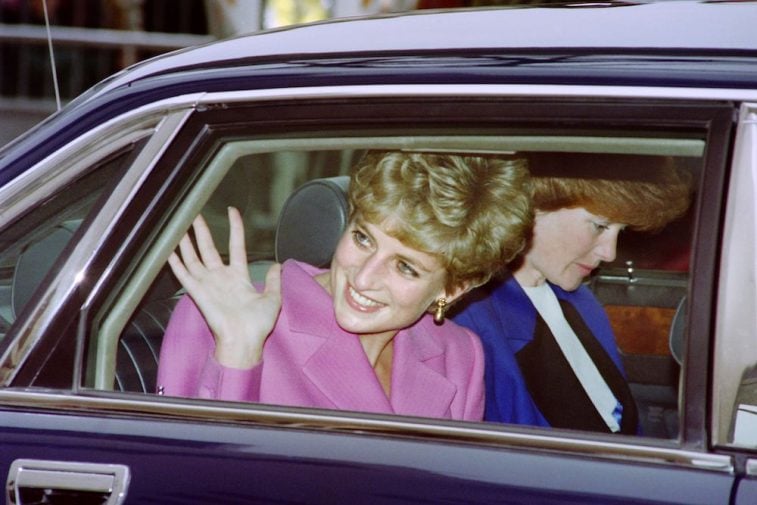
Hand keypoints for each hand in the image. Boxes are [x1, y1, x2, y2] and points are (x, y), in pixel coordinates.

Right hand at [168, 207, 281, 368]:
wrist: (244, 341)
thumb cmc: (258, 325)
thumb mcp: (272, 298)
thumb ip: (273, 281)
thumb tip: (277, 266)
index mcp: (239, 278)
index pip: (236, 246)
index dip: (234, 228)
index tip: (232, 212)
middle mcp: (221, 278)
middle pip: (208, 248)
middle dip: (201, 231)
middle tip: (194, 214)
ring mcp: (208, 284)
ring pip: (194, 257)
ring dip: (186, 241)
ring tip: (179, 225)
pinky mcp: (198, 292)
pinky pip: (184, 274)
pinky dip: (175, 263)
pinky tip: (168, 251)